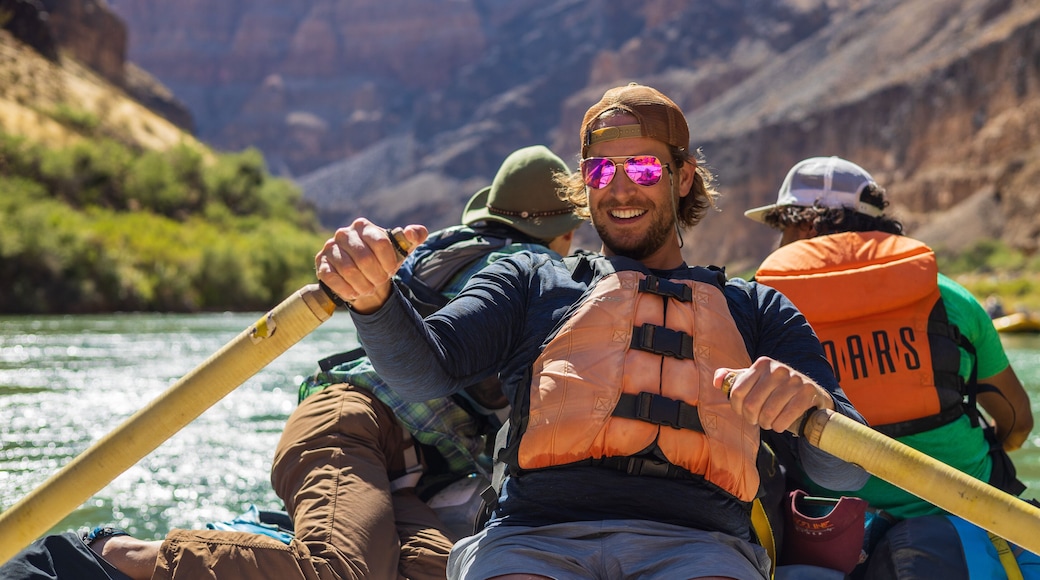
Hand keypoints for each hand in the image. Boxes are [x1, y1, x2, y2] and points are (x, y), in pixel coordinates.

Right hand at [315, 218, 427, 312]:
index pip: (381, 243)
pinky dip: (346, 289)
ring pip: (348, 270)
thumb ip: (414, 237)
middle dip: (376, 276)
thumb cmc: (383, 260)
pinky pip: (332, 278)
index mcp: (363, 226)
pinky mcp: (321, 263)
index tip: (391, 271)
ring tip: (369, 288)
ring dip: (363, 284)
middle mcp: (344, 233)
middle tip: (380, 282)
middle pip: (364, 259)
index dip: (389, 262)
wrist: (362, 275)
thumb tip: (415, 232)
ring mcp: (330, 248)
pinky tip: (355, 293)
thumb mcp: (402, 249)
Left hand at [714, 357, 833, 432]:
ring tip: (769, 423)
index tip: (744, 412)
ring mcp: (795, 379)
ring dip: (767, 423)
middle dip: (752, 418)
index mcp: (762, 364)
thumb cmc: (776, 390)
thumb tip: (716, 381)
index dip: (738, 408)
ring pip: (768, 412)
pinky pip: (787, 416)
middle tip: (758, 420)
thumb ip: (734, 379)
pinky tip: (780, 425)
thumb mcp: (755, 380)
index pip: (737, 392)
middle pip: (751, 404)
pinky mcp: (808, 392)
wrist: (811, 394)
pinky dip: (780, 425)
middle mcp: (778, 369)